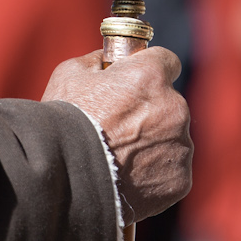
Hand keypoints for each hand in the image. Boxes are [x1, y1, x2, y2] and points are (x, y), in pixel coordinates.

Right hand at [43, 48, 191, 222]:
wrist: (61, 180)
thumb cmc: (63, 123)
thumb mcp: (70, 75)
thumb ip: (99, 61)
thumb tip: (109, 60)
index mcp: (151, 76)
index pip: (167, 61)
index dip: (150, 72)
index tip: (139, 83)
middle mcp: (175, 107)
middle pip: (169, 104)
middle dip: (150, 113)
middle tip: (119, 129)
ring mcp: (180, 146)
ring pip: (172, 139)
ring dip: (153, 145)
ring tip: (119, 158)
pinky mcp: (179, 179)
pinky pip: (171, 171)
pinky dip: (155, 175)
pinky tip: (128, 179)